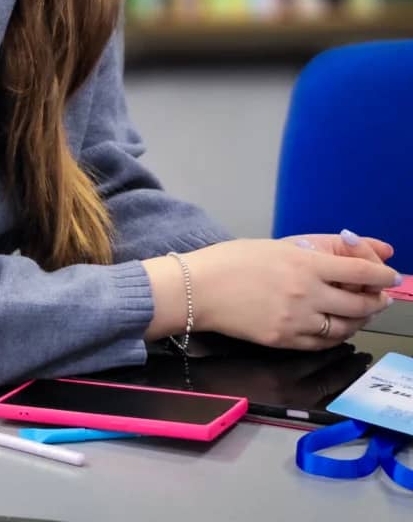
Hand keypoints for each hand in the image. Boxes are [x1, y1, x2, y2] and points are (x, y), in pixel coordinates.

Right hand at [143, 238, 397, 350]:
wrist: (198, 289)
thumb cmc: (233, 260)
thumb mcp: (278, 246)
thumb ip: (321, 249)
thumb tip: (363, 250)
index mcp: (304, 264)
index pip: (360, 271)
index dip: (382, 274)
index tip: (390, 275)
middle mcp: (307, 294)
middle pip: (360, 302)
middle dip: (376, 299)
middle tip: (378, 295)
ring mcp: (296, 321)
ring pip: (346, 326)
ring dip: (359, 319)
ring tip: (358, 310)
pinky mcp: (285, 341)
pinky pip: (324, 342)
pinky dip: (337, 334)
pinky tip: (335, 325)